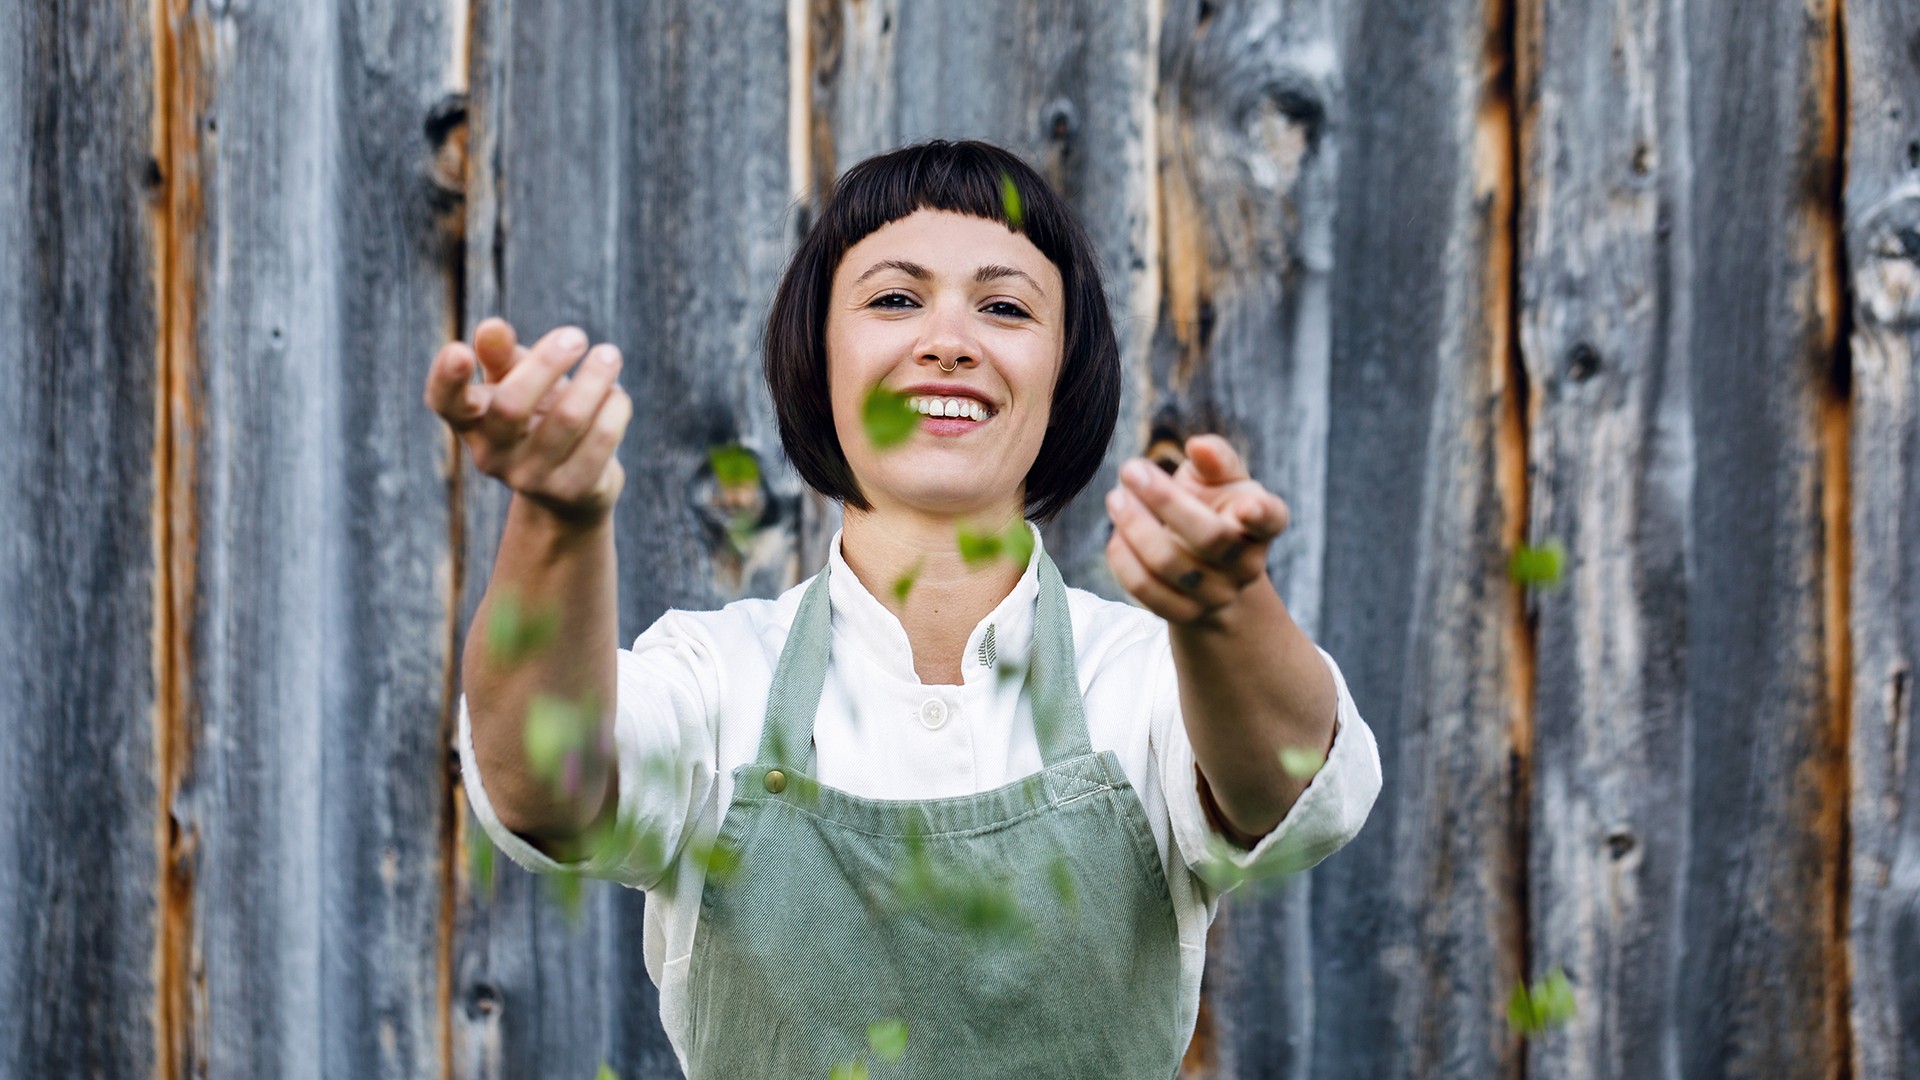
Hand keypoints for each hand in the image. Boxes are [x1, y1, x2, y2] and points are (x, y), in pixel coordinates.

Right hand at [422, 317, 632, 524]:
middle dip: (547, 363)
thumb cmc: (537, 417)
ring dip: (594, 378)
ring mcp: (530, 479)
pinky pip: (601, 438)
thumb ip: (502, 355)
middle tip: (576, 335)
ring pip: (566, 419)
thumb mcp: (516, 382)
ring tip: (609, 355)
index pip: (445, 403)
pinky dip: (615, 406)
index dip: (446, 379)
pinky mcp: (572, 491)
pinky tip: (616, 395)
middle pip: (511, 405)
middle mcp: (492, 456)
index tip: (459, 350)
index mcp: (470, 422)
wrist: (570, 490)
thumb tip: (491, 327)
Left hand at [1103, 434, 1289, 625]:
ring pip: (1170, 564)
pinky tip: (1115, 535)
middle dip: (1164, 500)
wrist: (1208, 570)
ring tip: (1116, 497)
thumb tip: (1199, 446)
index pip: (1271, 519)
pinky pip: (1147, 591)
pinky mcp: (1185, 615)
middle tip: (1130, 469)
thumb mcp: (1222, 481)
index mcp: (1262, 524)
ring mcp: (1217, 594)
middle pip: (1208, 536)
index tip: (1246, 505)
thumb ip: (1216, 460)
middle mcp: (1246, 563)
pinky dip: (1124, 560)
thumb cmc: (1214, 509)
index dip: (1261, 514)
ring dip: (1134, 526)